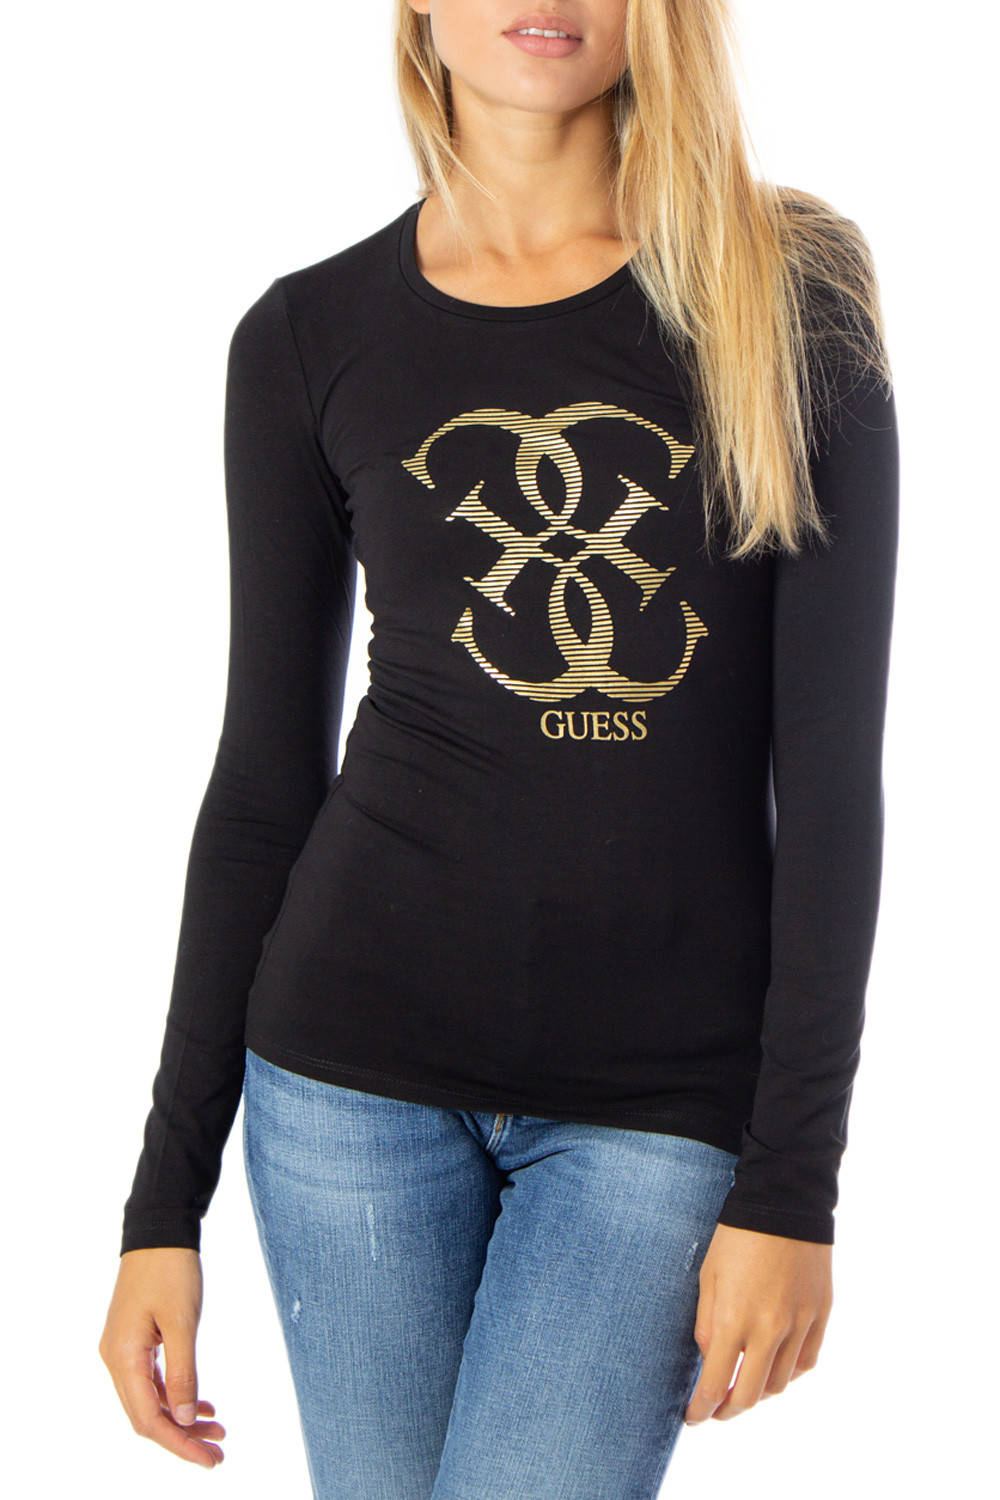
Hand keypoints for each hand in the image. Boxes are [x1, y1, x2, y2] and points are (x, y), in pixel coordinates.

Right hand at [98, 1247, 225, 1467]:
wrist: (159, 1229)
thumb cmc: (171, 1269)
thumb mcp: (182, 1321)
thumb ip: (182, 1371)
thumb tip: (182, 1419)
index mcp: (123, 1357)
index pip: (148, 1418)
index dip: (178, 1445)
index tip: (210, 1459)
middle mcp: (116, 1359)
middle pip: (146, 1415)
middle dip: (182, 1438)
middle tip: (219, 1453)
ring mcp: (123, 1350)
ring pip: (150, 1399)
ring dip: (181, 1418)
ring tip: (218, 1431)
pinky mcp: (135, 1340)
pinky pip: (152, 1380)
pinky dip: (176, 1395)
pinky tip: (201, 1403)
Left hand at [684, 1222, 832, 1423]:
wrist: (784, 1201)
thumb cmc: (737, 1236)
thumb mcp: (708, 1275)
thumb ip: (707, 1324)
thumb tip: (710, 1361)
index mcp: (734, 1319)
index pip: (715, 1385)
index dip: (701, 1409)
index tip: (693, 1417)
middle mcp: (770, 1329)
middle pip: (749, 1395)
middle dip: (728, 1411)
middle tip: (716, 1411)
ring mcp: (800, 1324)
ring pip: (780, 1383)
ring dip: (758, 1393)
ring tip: (743, 1388)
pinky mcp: (821, 1314)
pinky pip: (806, 1362)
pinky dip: (788, 1374)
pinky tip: (775, 1368)